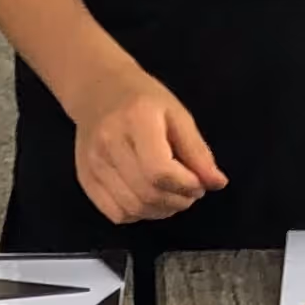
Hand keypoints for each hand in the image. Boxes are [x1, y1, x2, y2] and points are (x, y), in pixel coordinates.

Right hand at [68, 68, 225, 224]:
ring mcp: (94, 164)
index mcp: (135, 120)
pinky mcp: (86, 180)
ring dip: (160, 210)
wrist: (98, 90)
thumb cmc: (143, 100)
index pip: (160, 171)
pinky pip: (117, 214)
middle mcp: (109, 143)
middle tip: (189, 192)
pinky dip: (139, 214)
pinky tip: (148, 198)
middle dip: (177, 201)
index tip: (199, 184)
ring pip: (133, 209)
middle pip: (147, 193)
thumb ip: (197, 151)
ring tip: (171, 195)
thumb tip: (217, 184)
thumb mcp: (177, 114)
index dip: (185, 186)